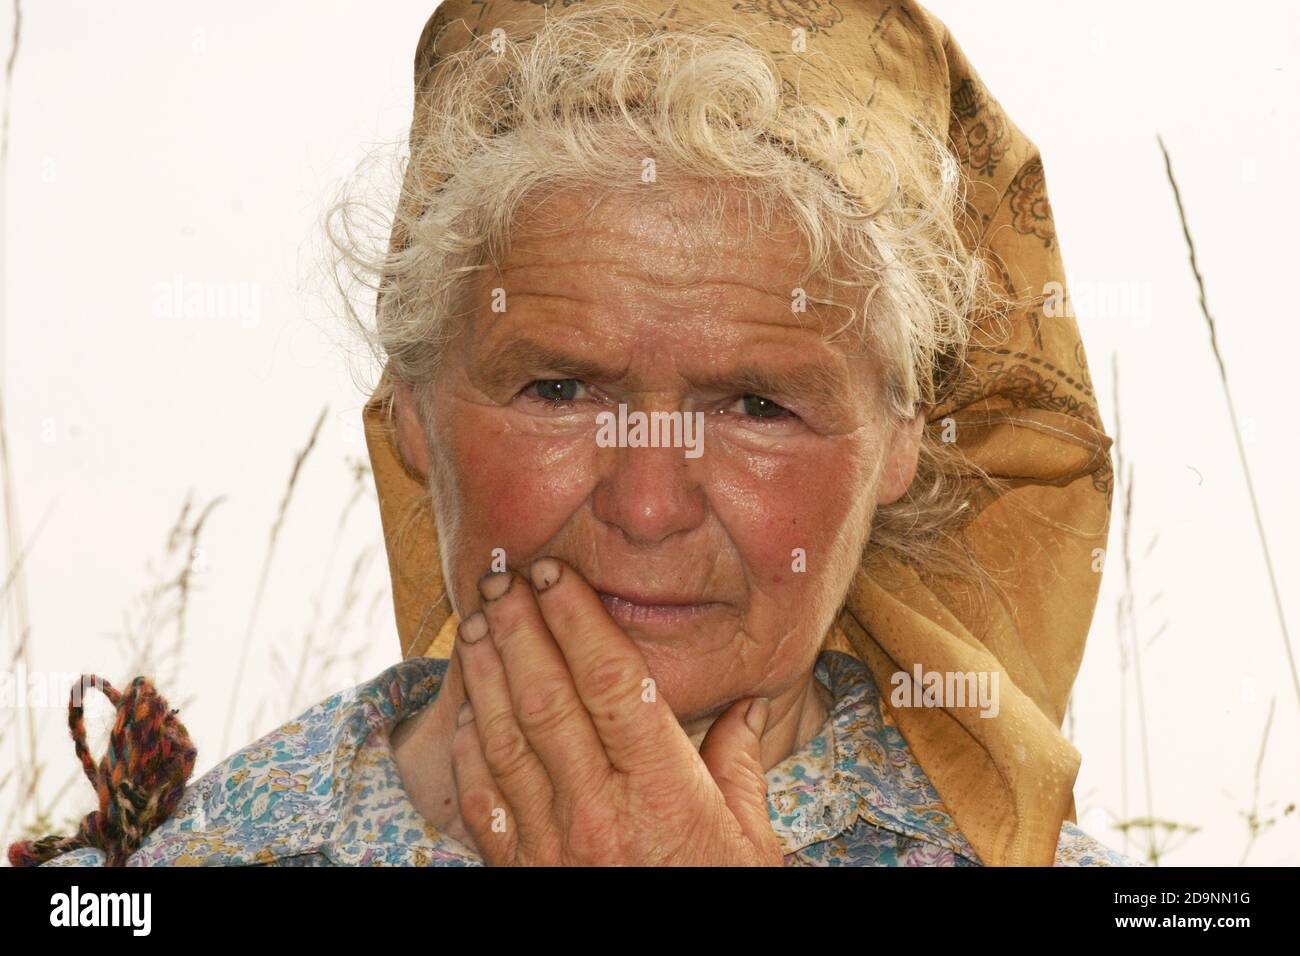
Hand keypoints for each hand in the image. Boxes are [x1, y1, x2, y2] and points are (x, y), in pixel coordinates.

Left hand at [448, 557, 784, 865]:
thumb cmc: (720, 904)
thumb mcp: (752, 845)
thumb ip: (740, 768)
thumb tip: (745, 706)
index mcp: (663, 793)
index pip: (609, 684)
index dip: (577, 621)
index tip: (556, 576)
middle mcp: (599, 812)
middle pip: (546, 699)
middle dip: (518, 629)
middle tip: (500, 578)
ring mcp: (552, 847)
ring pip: (504, 740)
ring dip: (484, 676)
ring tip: (474, 623)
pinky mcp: (522, 875)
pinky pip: (484, 802)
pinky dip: (470, 750)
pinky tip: (467, 711)